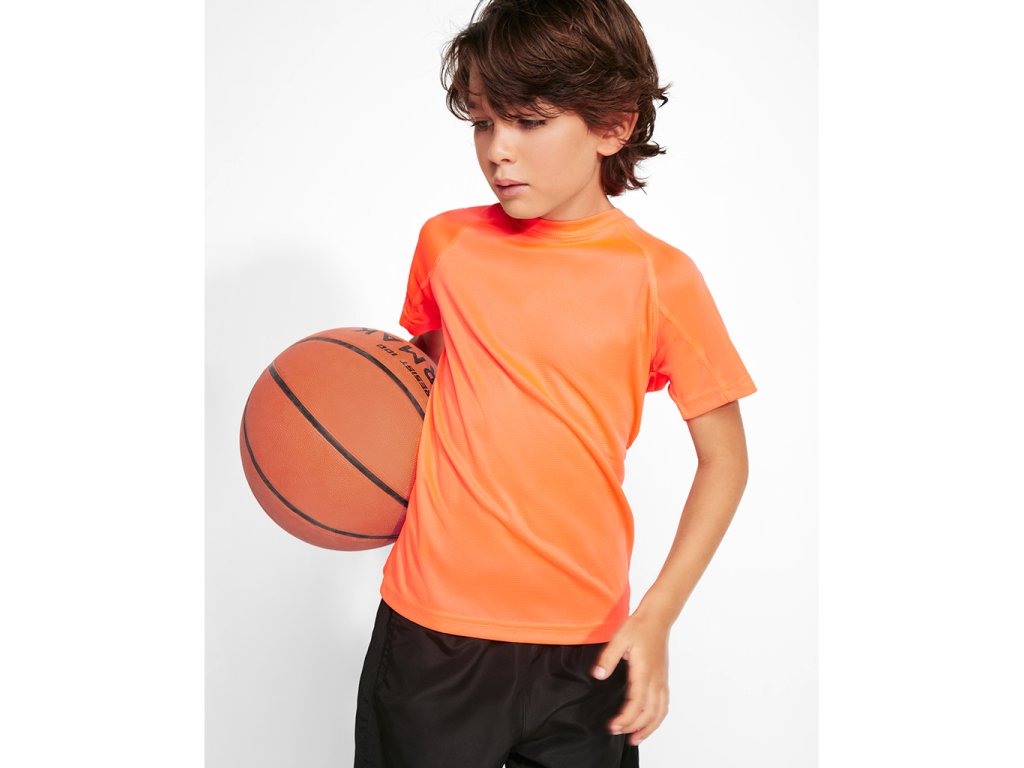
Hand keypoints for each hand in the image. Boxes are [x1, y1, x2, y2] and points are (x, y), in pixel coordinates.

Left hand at [591, 609, 670, 745]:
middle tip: (617, 733)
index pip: (636, 704)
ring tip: (636, 738)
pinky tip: (649, 722)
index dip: (625, 718)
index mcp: (644, 672)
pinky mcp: (663, 678)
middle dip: (634, 727)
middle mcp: (656, 679)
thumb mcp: (619, 638)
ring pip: (660, 712)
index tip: (612, 726)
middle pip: (649, 713)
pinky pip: (664, 704)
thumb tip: (598, 675)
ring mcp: (661, 680)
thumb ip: (607, 658)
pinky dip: (658, 718)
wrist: (657, 618)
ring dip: (649, 727)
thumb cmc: (638, 626)